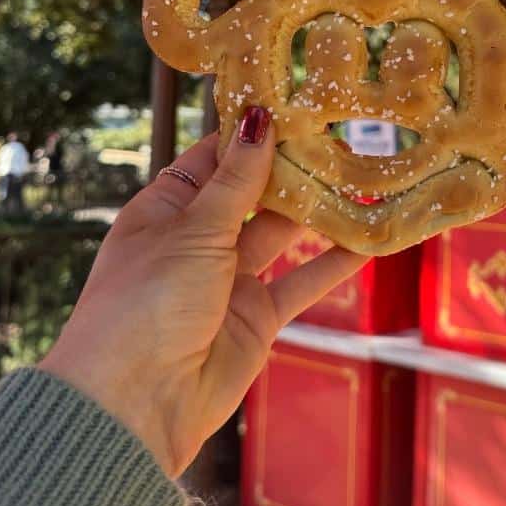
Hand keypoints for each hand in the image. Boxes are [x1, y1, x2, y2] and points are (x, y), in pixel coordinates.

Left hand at [40, 108, 366, 476]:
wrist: (137, 402)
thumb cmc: (148, 300)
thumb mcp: (194, 229)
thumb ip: (237, 180)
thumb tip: (257, 117)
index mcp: (167, 209)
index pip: (214, 158)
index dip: (250, 134)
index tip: (293, 103)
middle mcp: (199, 239)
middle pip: (253, 193)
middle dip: (290, 168)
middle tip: (339, 133)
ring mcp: (230, 278)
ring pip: (281, 233)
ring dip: (317, 210)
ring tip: (361, 174)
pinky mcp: (257, 317)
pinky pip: (301, 281)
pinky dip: (333, 262)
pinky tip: (367, 239)